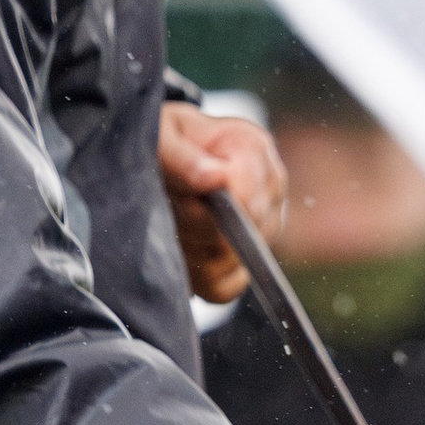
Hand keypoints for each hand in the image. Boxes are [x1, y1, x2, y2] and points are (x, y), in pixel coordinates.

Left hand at [160, 99, 286, 301]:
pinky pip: (226, 289)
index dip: (210, 210)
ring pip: (231, 264)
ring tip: (175, 221)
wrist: (154, 154)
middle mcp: (269, 188)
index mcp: (254, 149)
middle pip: (242, 238)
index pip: (248, 202)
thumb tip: (216, 180)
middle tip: (173, 207)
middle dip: (198, 228)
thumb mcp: (159, 135)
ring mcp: (265, 226)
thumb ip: (182, 156)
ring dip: (194, 251)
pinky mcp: (249, 260)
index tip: (182, 199)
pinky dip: (198, 277)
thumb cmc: (157, 137)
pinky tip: (183, 248)